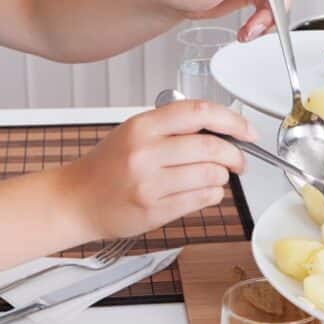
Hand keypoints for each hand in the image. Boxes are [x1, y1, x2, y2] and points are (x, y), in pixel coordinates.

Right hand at [62, 100, 256, 238]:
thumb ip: (172, 127)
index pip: (198, 113)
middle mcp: (145, 153)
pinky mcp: (154, 210)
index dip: (232, 120)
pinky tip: (206, 191)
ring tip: (216, 176)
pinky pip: (201, 199)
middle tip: (240, 160)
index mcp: (142, 127)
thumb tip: (221, 129)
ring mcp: (150, 184)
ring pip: (210, 176)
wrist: (76, 200)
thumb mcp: (133, 133)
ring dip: (223, 176)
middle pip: (211, 147)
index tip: (247, 130)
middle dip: (235, 155)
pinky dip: (213, 194)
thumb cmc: (107, 167)